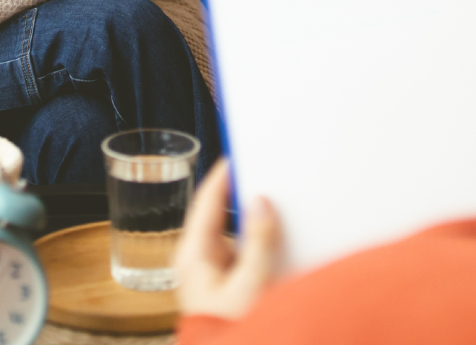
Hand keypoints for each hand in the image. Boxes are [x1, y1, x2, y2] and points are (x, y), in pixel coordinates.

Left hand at [174, 159, 281, 320]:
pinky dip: (264, 240)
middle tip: (271, 174)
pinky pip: (248, 248)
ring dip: (259, 221)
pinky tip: (283, 236)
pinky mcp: (231, 278)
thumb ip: (258, 244)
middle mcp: (201, 257)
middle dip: (247, 195)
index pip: (206, 199)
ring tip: (282, 205)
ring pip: (239, 231)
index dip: (224, 172)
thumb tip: (261, 203)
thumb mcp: (248, 288)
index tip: (242, 149)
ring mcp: (215, 268)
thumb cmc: (228, 333)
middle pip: (223, 212)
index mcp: (193, 254)